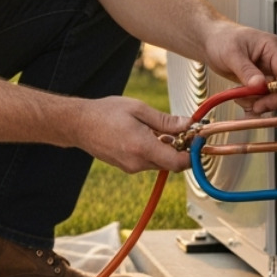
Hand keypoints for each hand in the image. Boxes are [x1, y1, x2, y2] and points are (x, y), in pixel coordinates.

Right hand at [72, 96, 191, 173]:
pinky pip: (148, 161)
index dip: (193, 154)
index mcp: (142, 148)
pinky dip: (153, 150)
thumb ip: (166, 121)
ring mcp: (131, 167)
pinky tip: (145, 134)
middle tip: (182, 128)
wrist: (78, 124)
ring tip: (157, 128)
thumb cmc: (105, 113)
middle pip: (171, 163)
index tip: (197, 140)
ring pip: (160, 162)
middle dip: (180, 148)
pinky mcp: (126, 167)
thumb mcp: (139, 109)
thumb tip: (188, 125)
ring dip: (165, 148)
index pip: (178, 163)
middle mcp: (137, 163)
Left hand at [202, 22, 276, 115]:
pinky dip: (251, 102)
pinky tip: (239, 99)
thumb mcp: (232, 54)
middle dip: (266, 100)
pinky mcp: (257, 80)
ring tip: (238, 97)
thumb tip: (259, 85)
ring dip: (256, 101)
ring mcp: (265, 71)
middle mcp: (273, 60)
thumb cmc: (221, 38)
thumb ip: (246, 70)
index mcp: (273, 47)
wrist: (209, 42)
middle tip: (253, 107)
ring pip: (270, 95)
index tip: (264, 103)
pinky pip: (260, 96)